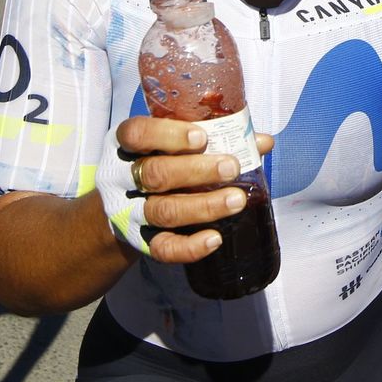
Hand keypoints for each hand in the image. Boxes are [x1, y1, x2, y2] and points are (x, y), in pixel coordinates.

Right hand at [114, 116, 274, 264]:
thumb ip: (213, 138)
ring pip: (163, 211)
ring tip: (237, 200)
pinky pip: (163, 248)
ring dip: (203, 206)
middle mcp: (122, 178)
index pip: (137, 134)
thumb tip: (262, 142)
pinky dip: (189, 247)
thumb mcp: (171, 145)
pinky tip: (215, 238)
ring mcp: (128, 212)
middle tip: (231, 167)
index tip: (201, 137)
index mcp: (126, 144)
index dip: (167, 135)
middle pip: (155, 174)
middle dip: (196, 171)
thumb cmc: (156, 163)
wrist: (120, 208)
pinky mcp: (140, 241)